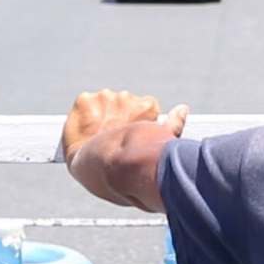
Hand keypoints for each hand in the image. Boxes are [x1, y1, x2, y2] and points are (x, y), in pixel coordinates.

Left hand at [62, 90, 188, 166]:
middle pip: (118, 108)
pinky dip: (80, 123)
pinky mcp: (84, 100)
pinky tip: (85, 139)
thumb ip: (173, 125)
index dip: (134, 127)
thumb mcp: (161, 145)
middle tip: (112, 148)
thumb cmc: (142, 163)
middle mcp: (127, 97)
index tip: (130, 140)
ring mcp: (105, 98)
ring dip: (97, 123)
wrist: (115, 165)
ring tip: (97, 146)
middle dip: (115, 123)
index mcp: (148, 106)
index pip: (142, 111)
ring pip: (98, 108)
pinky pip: (81, 109)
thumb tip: (183, 109)